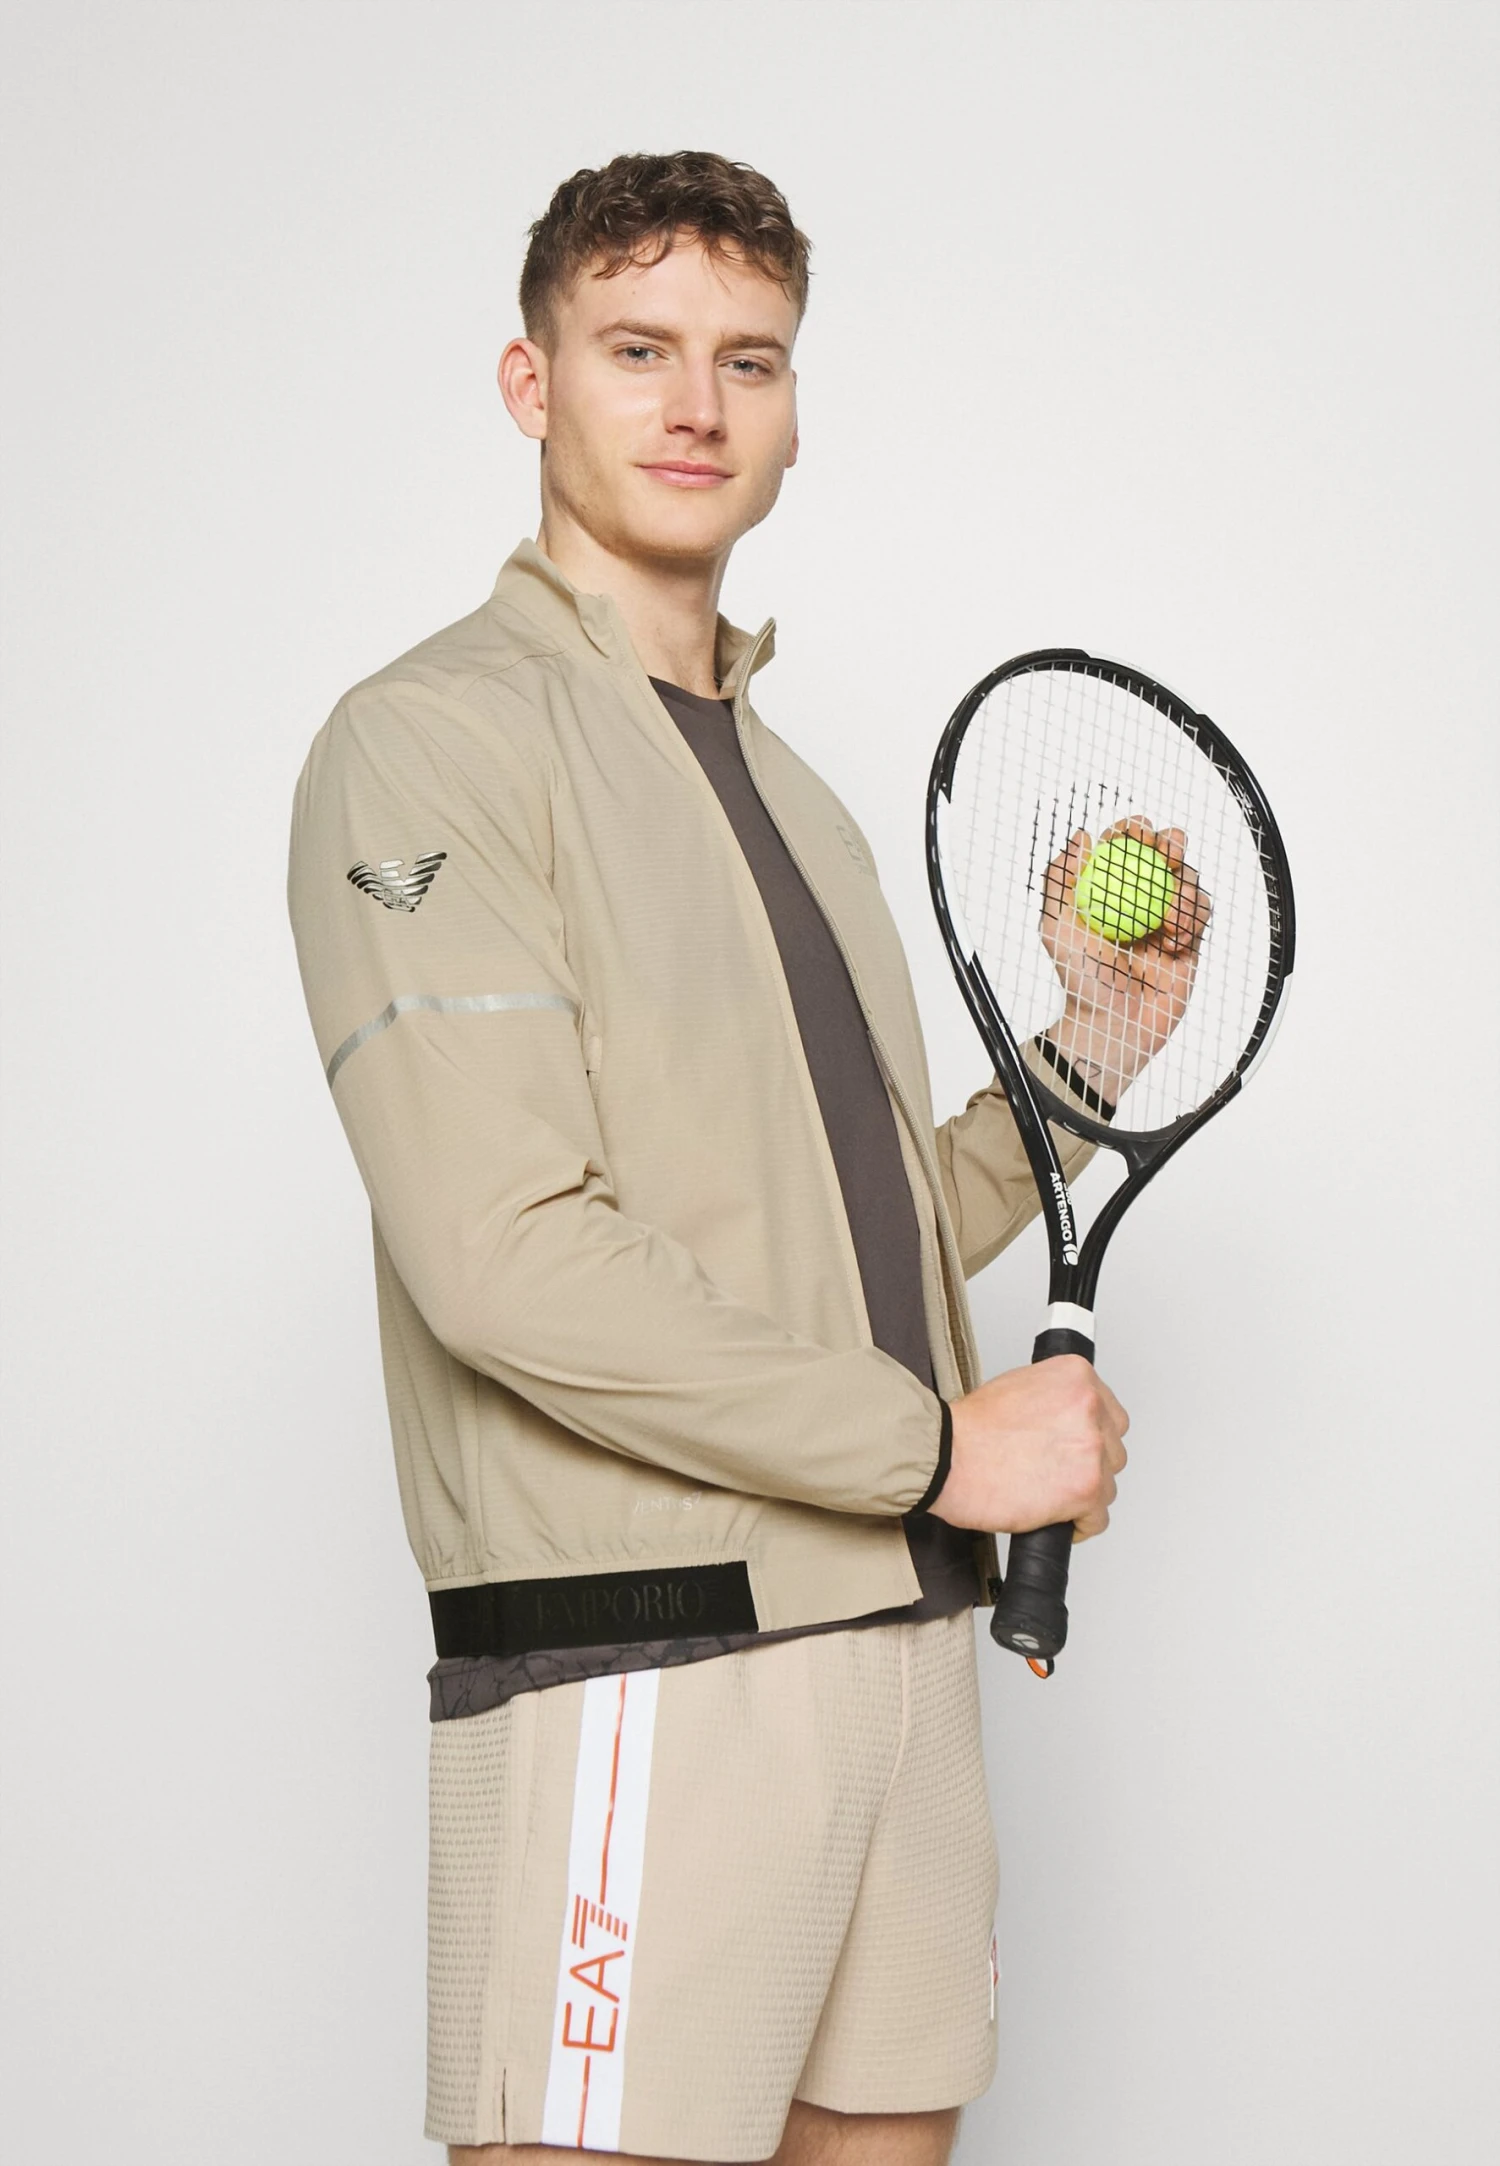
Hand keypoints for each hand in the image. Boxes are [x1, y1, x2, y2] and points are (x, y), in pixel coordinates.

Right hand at [931, 1358, 1128, 1540]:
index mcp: (1076, 1377)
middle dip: (1088, 1464)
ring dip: (1083, 1493)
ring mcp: (1091, 1449)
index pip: (1110, 1413)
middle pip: (1113, 1448)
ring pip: (1108, 1484)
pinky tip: (1056, 1516)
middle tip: (1057, 1471)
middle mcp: (1090, 1408)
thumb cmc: (970, 1429)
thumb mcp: (1019, 1386)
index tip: (1076, 1447)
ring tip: (1048, 1493)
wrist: (946, 1457)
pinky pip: (1098, 1518)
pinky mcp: (1086, 1490)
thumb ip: (1056, 1399)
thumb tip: (1068, 1421)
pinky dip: (1078, 1524)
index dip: (1091, 1435)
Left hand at [1039, 817, 1211, 1103]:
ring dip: (1183, 887)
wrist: (1112, 1026)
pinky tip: (1174, 942)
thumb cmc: (1080, 981)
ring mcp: (1165, 916)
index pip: (1123, 846)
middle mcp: (1138, 897)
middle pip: (1163, 852)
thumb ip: (1061, 883)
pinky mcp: (1190, 938)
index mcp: (1107, 888)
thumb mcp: (1057, 929)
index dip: (1132, 831)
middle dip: (1170, 841)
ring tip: (1168, 921)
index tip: (1133, 835)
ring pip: (1187, 878)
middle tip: (1166, 852)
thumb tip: (1080, 836)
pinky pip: (1201, 912)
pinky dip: (1192, 918)